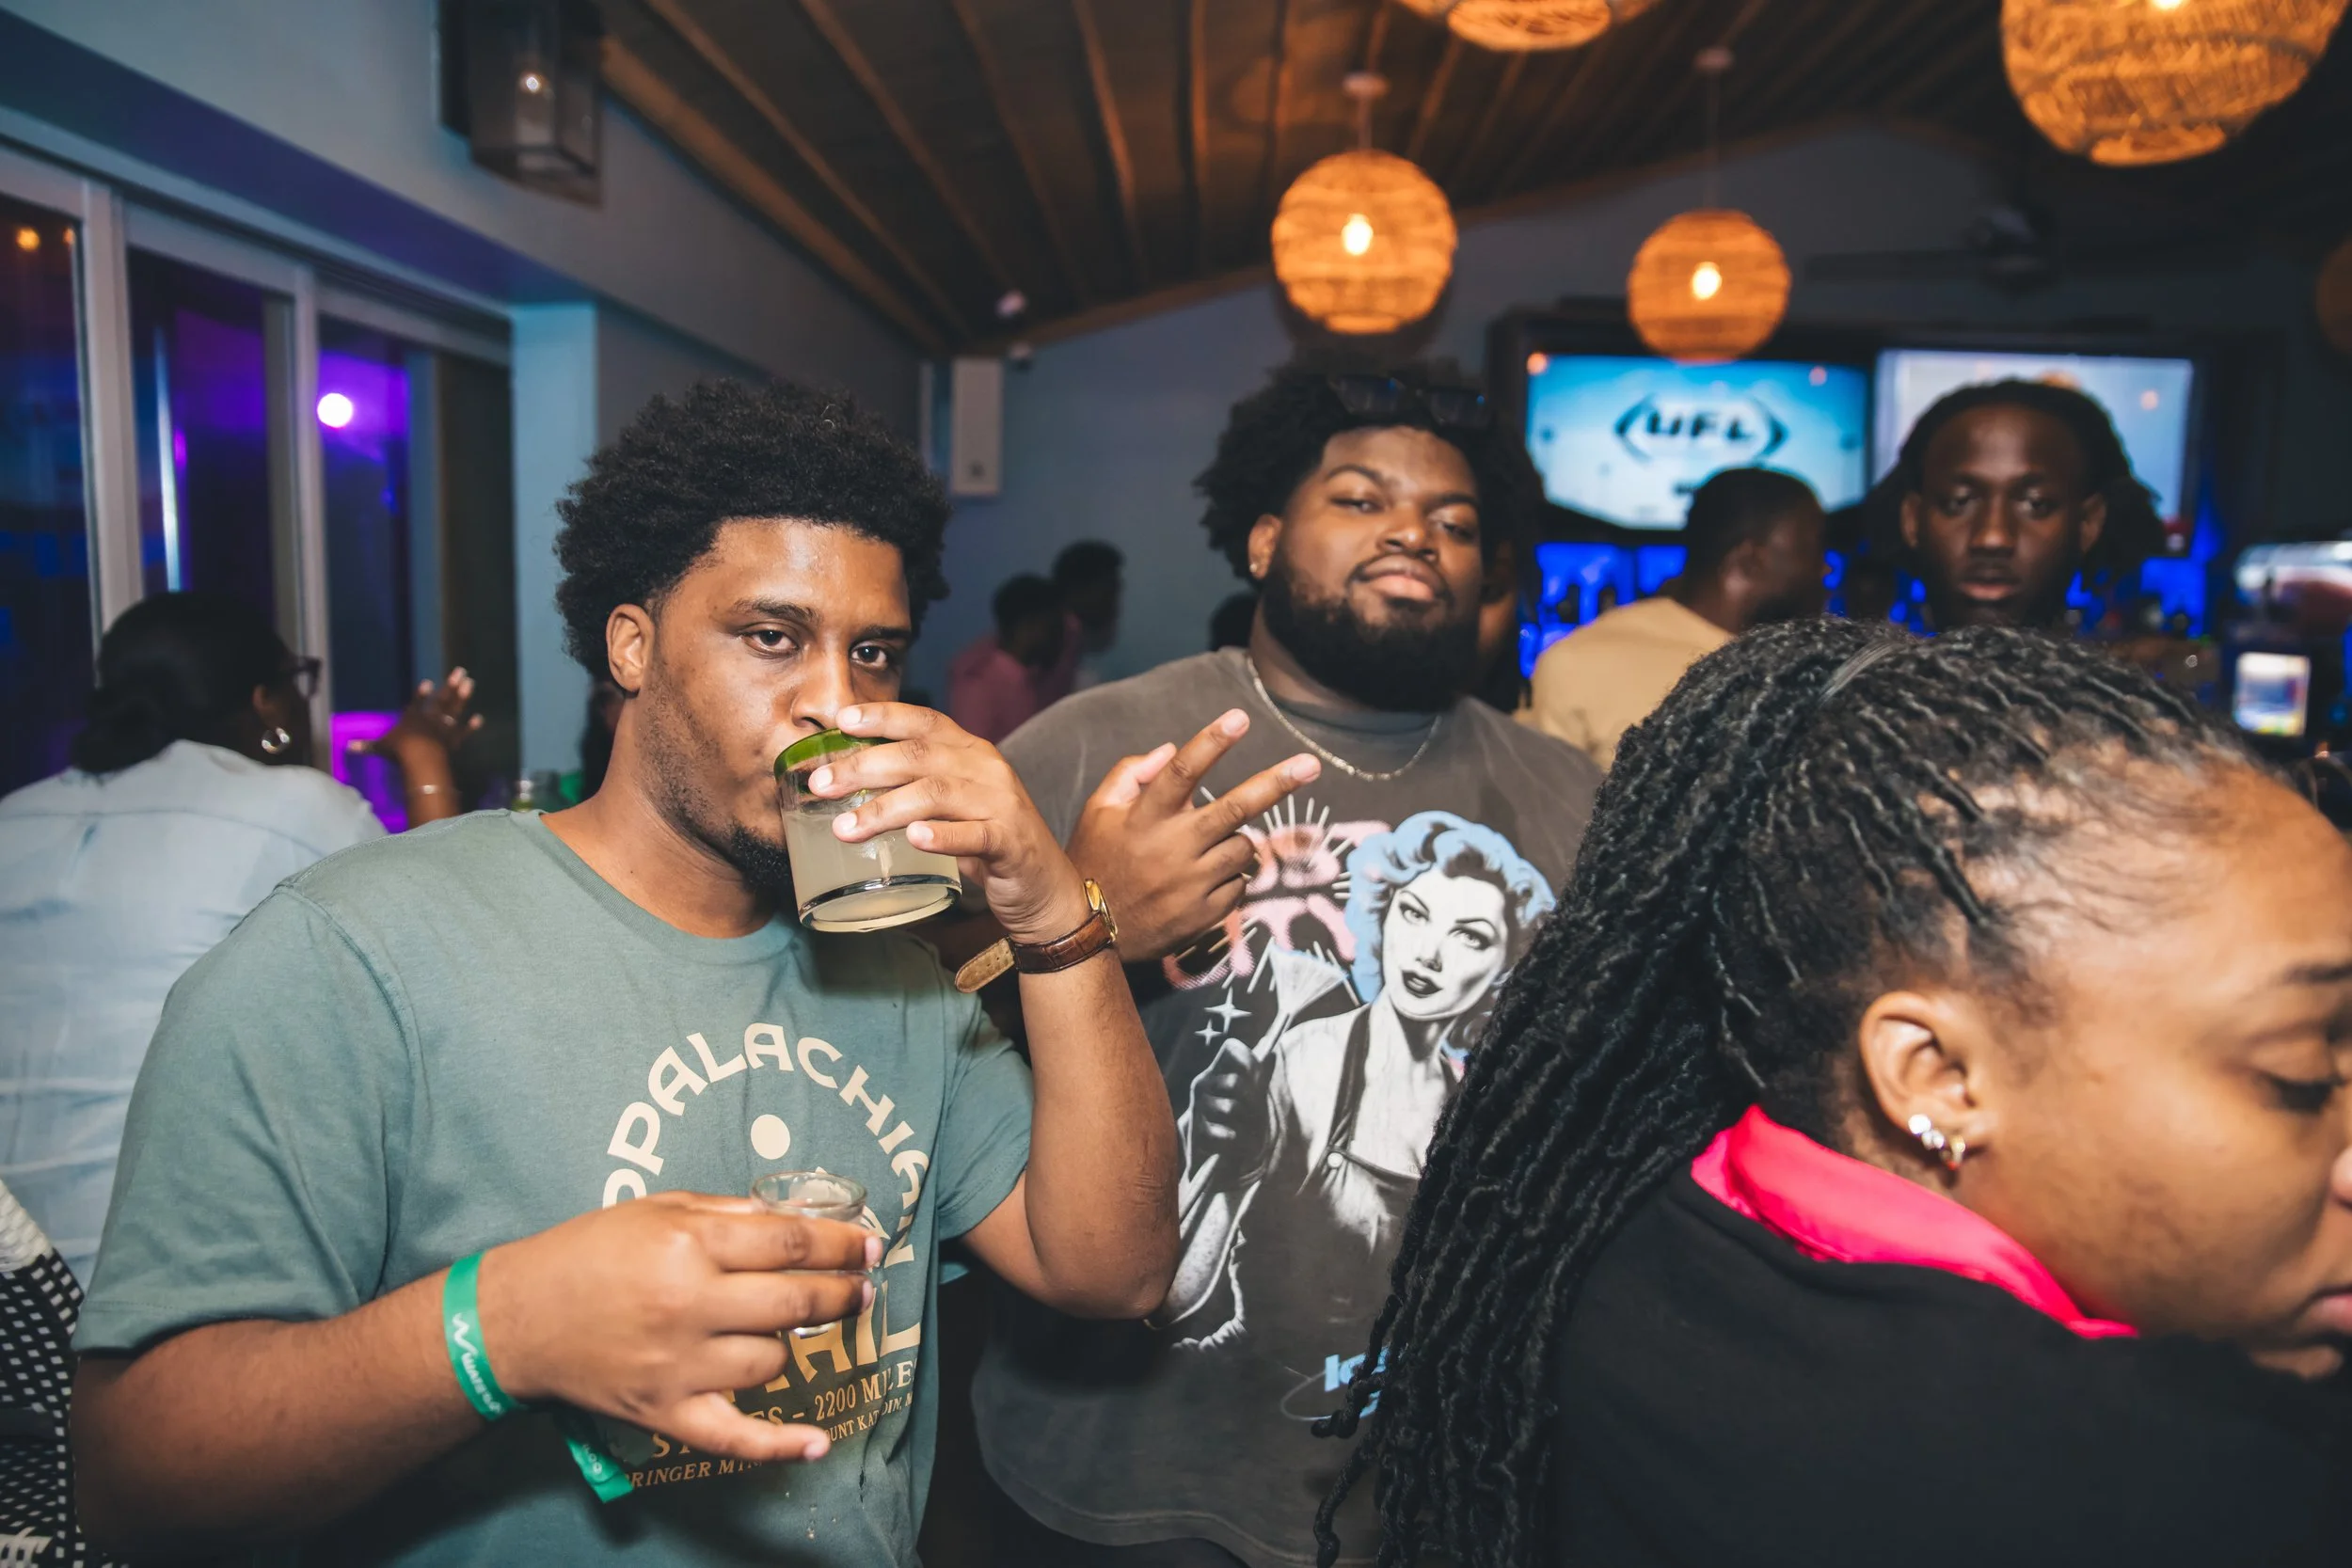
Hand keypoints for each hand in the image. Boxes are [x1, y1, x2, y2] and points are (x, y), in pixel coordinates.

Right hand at [361, 668, 482, 770]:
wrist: (421, 759)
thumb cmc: (399, 752)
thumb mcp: (381, 748)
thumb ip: (367, 746)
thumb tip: (348, 747)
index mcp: (411, 718)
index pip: (416, 704)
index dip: (421, 694)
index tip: (428, 683)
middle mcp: (429, 719)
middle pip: (441, 699)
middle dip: (450, 684)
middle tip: (461, 670)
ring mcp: (443, 728)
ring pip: (454, 709)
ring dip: (463, 696)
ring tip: (471, 682)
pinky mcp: (453, 740)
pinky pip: (463, 732)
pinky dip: (471, 726)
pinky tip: (479, 718)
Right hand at [477, 1191, 878, 1462]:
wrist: (519, 1319)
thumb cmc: (589, 1253)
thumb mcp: (658, 1209)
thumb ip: (728, 1213)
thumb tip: (794, 1217)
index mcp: (689, 1247)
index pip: (791, 1244)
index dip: (841, 1245)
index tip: (870, 1246)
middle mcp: (690, 1306)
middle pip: (795, 1303)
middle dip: (841, 1294)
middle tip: (862, 1288)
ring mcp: (679, 1366)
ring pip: (771, 1361)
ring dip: (788, 1344)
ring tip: (782, 1330)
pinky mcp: (666, 1413)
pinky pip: (734, 1437)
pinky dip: (779, 1445)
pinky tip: (817, 1443)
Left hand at [813, 703, 1089, 944]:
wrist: (1045, 887)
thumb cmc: (988, 841)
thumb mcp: (952, 804)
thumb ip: (914, 786)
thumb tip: (846, 780)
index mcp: (970, 752)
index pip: (924, 721)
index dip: (883, 716)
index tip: (841, 720)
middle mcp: (987, 768)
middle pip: (920, 755)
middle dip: (864, 766)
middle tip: (820, 785)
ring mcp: (1002, 803)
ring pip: (937, 794)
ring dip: (885, 809)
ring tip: (845, 827)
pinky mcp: (1011, 842)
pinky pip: (975, 835)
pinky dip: (943, 835)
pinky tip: (915, 840)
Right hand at [1065, 710, 1318, 960]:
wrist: (1089, 934)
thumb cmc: (1096, 860)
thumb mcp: (1098, 811)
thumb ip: (1131, 773)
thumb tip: (1173, 749)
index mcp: (1145, 818)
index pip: (1182, 772)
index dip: (1211, 742)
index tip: (1240, 717)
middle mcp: (1172, 849)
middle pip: (1234, 809)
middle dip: (1276, 784)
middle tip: (1311, 764)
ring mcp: (1191, 885)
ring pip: (1243, 848)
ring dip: (1235, 841)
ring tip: (1205, 850)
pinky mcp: (1204, 915)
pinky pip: (1239, 885)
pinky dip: (1229, 877)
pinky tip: (1200, 882)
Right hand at [1187, 1036, 1275, 1180]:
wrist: (1213, 1143)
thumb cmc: (1236, 1113)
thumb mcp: (1248, 1092)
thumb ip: (1259, 1074)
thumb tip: (1273, 1054)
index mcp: (1215, 1070)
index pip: (1230, 1049)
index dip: (1248, 1059)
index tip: (1259, 1077)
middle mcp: (1203, 1083)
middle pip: (1235, 1082)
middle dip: (1252, 1098)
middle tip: (1257, 1110)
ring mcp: (1198, 1105)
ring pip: (1230, 1107)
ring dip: (1245, 1120)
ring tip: (1246, 1126)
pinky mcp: (1196, 1129)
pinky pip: (1223, 1131)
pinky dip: (1235, 1137)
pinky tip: (1233, 1137)